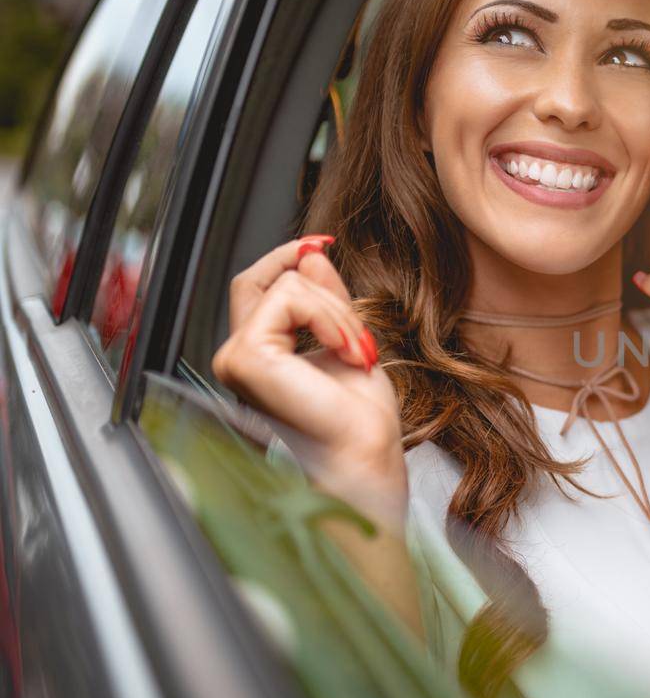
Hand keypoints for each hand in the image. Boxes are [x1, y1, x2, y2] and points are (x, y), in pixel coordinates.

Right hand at [211, 235, 407, 529]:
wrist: (366, 454)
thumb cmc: (360, 420)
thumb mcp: (346, 339)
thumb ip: (325, 298)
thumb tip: (311, 251)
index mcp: (261, 353)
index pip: (259, 283)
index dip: (287, 255)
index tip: (322, 242)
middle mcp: (239, 355)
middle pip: (269, 277)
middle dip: (326, 290)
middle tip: (357, 335)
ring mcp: (235, 357)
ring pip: (289, 285)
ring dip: (338, 311)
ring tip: (354, 353)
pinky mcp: (245, 357)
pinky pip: (290, 298)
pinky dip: (329, 317)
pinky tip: (343, 352)